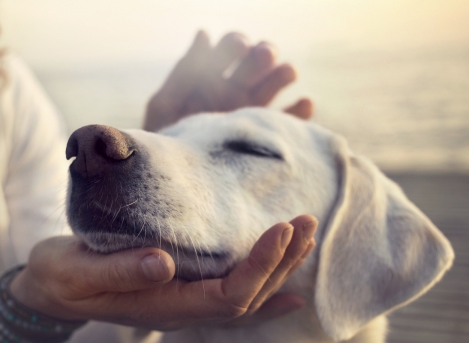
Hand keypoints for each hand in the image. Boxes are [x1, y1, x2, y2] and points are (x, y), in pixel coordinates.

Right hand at [9, 215, 316, 330]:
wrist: (49, 291)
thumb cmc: (60, 278)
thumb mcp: (78, 272)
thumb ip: (119, 270)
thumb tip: (163, 262)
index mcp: (162, 306)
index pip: (227, 296)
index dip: (259, 266)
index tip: (281, 229)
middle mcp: (181, 311)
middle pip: (247, 298)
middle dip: (281, 262)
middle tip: (306, 221)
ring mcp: (183, 304)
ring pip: (245, 298)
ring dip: (279, 269)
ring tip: (305, 237)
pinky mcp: (180, 291)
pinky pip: (231, 298)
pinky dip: (264, 291)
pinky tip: (289, 288)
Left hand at [144, 31, 312, 131]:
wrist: (175, 184)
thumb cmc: (164, 144)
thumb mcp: (165, 106)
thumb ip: (184, 72)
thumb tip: (204, 33)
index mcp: (210, 78)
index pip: (230, 49)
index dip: (236, 44)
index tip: (239, 47)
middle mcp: (234, 91)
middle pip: (257, 62)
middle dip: (263, 53)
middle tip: (263, 56)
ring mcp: (251, 113)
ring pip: (275, 84)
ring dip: (283, 73)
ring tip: (287, 72)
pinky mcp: (265, 137)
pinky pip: (289, 121)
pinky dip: (300, 111)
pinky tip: (304, 104)